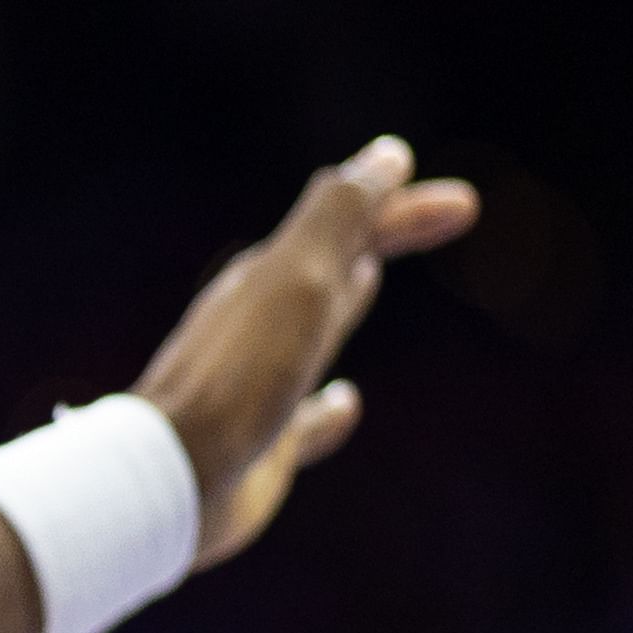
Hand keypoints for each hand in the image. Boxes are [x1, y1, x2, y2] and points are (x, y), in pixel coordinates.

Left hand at [135, 135, 476, 572]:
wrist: (169, 478)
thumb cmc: (237, 377)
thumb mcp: (298, 282)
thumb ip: (339, 219)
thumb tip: (387, 154)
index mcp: (270, 283)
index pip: (350, 227)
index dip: (403, 208)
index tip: (463, 203)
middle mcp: (262, 327)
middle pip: (336, 263)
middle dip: (384, 233)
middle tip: (441, 213)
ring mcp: (261, 386)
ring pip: (314, 330)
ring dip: (346, 301)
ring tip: (368, 280)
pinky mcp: (262, 446)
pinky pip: (306, 419)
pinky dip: (330, 406)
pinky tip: (346, 403)